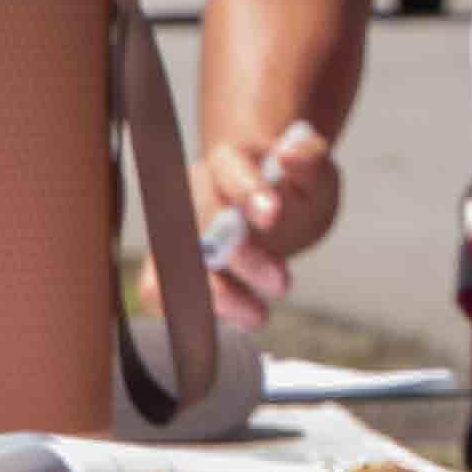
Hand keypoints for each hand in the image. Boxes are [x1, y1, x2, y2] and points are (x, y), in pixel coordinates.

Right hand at [164, 125, 339, 324]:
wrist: (273, 211)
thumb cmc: (291, 189)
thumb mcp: (313, 172)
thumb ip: (308, 159)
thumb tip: (290, 154)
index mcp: (229, 162)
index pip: (230, 172)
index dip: (248, 193)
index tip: (272, 215)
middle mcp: (194, 194)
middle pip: (203, 222)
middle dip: (241, 255)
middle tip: (282, 282)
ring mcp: (178, 232)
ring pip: (173, 261)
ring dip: (213, 293)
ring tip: (257, 315)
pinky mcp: (170, 267)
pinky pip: (158, 291)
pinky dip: (192, 310)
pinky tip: (241, 317)